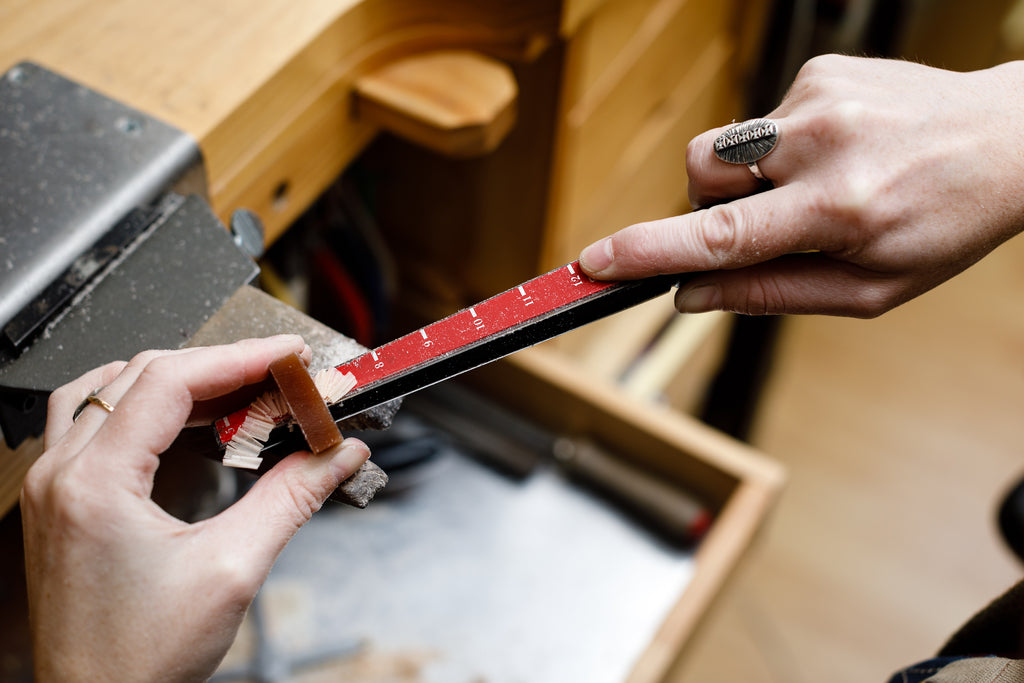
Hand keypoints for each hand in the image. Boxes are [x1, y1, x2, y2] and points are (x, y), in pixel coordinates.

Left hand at [20, 336, 369, 681]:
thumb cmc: (140, 658)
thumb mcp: (233, 569)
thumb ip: (292, 498)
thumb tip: (337, 454)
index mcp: (96, 483)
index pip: (171, 380)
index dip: (240, 357)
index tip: (288, 354)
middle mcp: (63, 474)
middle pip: (142, 375)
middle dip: (219, 365)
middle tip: (279, 373)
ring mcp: (54, 487)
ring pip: (108, 390)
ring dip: (176, 379)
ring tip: (236, 387)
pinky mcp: (59, 502)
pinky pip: (88, 420)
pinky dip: (140, 403)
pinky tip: (176, 414)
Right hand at [580, 55, 1023, 316]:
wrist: (1011, 140)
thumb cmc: (944, 224)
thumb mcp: (871, 289)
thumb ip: (774, 294)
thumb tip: (691, 296)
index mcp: (839, 209)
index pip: (722, 235)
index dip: (649, 251)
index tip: (594, 263)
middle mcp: (823, 143)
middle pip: (699, 171)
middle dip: (705, 204)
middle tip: (763, 222)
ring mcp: (819, 96)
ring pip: (724, 146)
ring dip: (745, 177)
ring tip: (810, 184)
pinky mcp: (820, 70)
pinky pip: (761, 119)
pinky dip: (781, 148)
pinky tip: (835, 151)